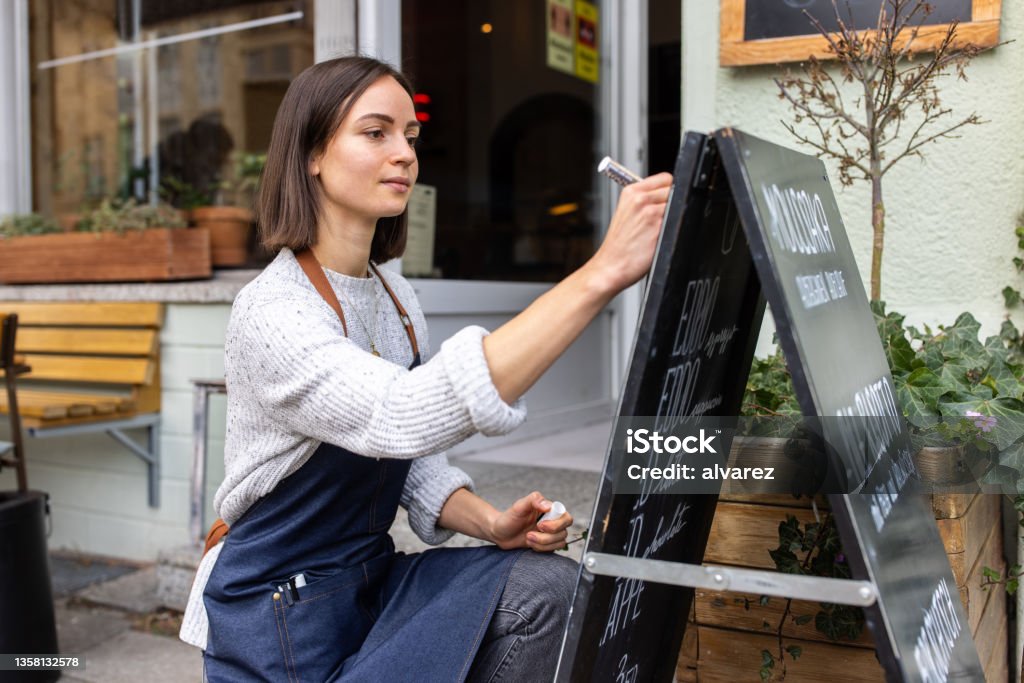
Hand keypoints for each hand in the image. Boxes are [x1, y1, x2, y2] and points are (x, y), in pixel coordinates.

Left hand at [489, 491, 573, 551]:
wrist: (500, 533)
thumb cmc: (509, 517)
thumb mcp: (519, 506)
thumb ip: (534, 500)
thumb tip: (549, 506)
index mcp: (550, 509)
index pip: (566, 518)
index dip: (556, 525)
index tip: (539, 525)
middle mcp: (553, 521)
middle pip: (564, 532)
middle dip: (546, 537)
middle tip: (529, 534)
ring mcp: (551, 533)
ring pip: (559, 542)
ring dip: (542, 543)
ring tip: (527, 538)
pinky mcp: (547, 544)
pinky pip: (553, 549)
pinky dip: (541, 548)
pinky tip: (530, 543)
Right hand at [585, 172, 673, 294]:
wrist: (610, 266)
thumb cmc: (619, 245)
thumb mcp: (626, 212)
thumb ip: (645, 199)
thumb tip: (667, 194)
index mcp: (631, 191)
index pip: (665, 178)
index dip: (668, 190)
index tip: (663, 202)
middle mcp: (640, 198)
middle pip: (674, 189)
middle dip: (672, 203)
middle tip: (659, 220)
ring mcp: (651, 211)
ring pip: (679, 205)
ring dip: (674, 217)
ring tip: (658, 230)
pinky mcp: (659, 226)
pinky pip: (679, 221)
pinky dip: (674, 229)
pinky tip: (659, 238)